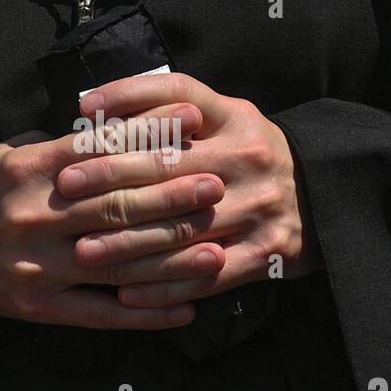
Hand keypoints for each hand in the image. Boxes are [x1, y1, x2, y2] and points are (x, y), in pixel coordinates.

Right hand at [0, 105, 227, 329]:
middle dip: (172, 196)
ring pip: (118, 262)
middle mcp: (36, 218)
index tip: (193, 127)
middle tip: (216, 186)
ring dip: (171, 256)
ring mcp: (40, 267)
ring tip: (216, 248)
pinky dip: (147, 314)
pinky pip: (102, 313)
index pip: (102, 151)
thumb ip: (61, 146)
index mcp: (29, 171)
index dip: (152, 138)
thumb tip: (119, 128)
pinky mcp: (40, 306)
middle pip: (117, 206)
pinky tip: (186, 309)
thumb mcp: (7, 153)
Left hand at [59, 73, 321, 306]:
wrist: (324, 198)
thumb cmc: (249, 154)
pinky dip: (165, 285)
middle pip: (170, 167)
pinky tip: (126, 291)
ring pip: (182, 228)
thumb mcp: (225, 117)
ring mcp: (260, 208)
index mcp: (235, 117)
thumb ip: (171, 110)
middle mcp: (249, 158)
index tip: (80, 119)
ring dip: (128, 243)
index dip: (127, 103)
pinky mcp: (266, 253)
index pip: (176, 98)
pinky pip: (206, 274)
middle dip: (111, 179)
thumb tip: (96, 107)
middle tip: (67, 189)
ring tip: (83, 251)